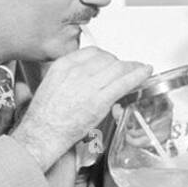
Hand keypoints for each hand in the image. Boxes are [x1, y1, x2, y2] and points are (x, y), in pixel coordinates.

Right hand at [12, 48, 151, 170]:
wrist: (42, 134)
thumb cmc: (45, 115)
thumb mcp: (52, 84)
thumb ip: (70, 75)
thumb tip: (88, 73)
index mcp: (64, 66)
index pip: (93, 52)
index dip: (107, 57)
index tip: (112, 62)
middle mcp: (77, 72)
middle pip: (108, 59)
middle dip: (119, 64)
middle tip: (126, 70)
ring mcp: (89, 86)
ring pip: (118, 68)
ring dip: (131, 68)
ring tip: (139, 70)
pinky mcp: (100, 101)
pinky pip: (124, 83)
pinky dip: (138, 75)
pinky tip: (145, 72)